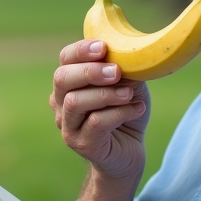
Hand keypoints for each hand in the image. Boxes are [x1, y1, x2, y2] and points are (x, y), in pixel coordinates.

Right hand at [50, 39, 149, 181]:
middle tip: (116, 72)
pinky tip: (138, 109)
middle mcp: (62, 103)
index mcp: (71, 83)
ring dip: (105, 94)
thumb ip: (123, 70)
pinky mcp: (83, 144)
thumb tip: (125, 54)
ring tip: (129, 94)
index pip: (65, 59)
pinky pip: (96, 123)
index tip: (103, 48)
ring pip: (75, 102)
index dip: (80, 50)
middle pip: (62, 79)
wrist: (130, 153)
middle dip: (89, 71)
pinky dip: (120, 113)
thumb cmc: (126, 114)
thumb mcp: (129, 86)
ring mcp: (69, 126)